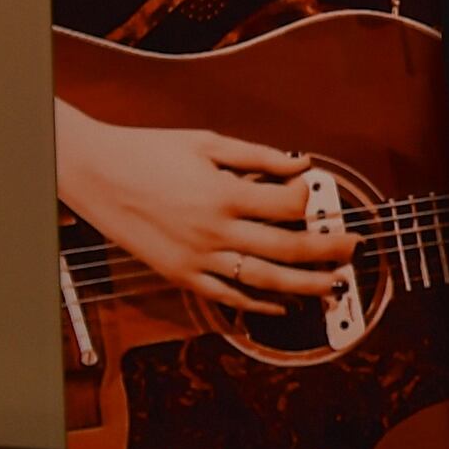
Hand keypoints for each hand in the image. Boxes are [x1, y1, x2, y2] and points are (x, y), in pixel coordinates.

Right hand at [53, 114, 356, 312]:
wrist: (94, 173)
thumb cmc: (149, 152)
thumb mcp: (208, 142)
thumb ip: (260, 156)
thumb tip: (302, 163)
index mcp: (225, 193)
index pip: (289, 207)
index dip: (311, 201)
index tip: (319, 195)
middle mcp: (214, 231)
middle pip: (288, 249)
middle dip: (328, 251)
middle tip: (354, 250)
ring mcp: (197, 257)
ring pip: (263, 280)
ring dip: (304, 287)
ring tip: (333, 287)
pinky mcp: (180, 274)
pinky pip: (226, 296)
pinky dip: (257, 305)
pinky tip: (281, 306)